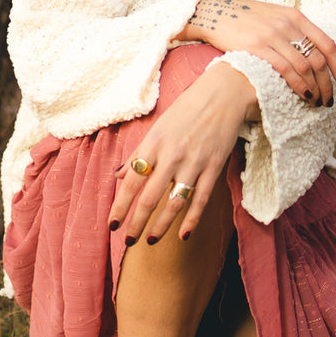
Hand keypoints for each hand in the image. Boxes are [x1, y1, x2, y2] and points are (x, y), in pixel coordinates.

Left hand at [108, 63, 254, 241]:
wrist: (223, 95)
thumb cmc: (186, 110)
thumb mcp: (158, 127)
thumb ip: (139, 152)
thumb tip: (119, 174)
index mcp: (154, 143)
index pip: (132, 181)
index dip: (121, 205)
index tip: (112, 224)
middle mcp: (172, 155)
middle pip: (150, 196)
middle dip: (137, 222)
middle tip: (129, 241)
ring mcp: (195, 162)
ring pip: (175, 202)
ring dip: (161, 225)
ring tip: (150, 240)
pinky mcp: (214, 167)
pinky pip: (201, 199)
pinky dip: (192, 219)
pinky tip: (183, 234)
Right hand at [180, 0, 335, 106]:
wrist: (215, 11)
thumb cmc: (246, 18)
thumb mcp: (275, 17)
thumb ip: (294, 31)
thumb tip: (313, 54)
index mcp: (296, 17)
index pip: (328, 44)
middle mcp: (287, 25)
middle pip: (318, 59)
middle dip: (327, 83)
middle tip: (329, 100)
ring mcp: (272, 35)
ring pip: (304, 67)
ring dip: (314, 88)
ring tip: (316, 102)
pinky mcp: (256, 46)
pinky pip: (285, 69)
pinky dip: (298, 85)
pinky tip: (303, 95)